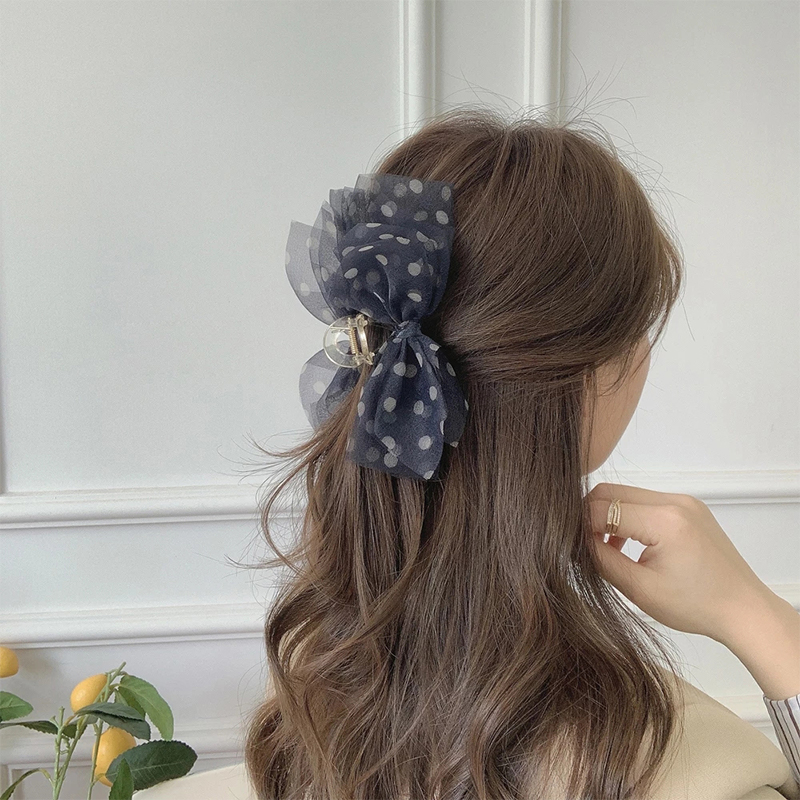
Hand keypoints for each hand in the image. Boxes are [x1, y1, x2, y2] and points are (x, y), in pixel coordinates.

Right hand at [583, 482, 770, 644]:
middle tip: (581, 545)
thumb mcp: (639, 588)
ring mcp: (683, 501)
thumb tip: (574, 541)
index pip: (601, 509)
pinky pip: (644, 501)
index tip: (568, 547)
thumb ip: (601, 559)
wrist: (743, 609)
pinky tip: (625, 543)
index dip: (577, 527)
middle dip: (588, 516)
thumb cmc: (696, 606)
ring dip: (607, 515)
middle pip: (610, 492)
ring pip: (625, 494)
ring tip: (603, 548)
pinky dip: (627, 516)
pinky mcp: (687, 507)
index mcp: (664, 521)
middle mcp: (675, 502)